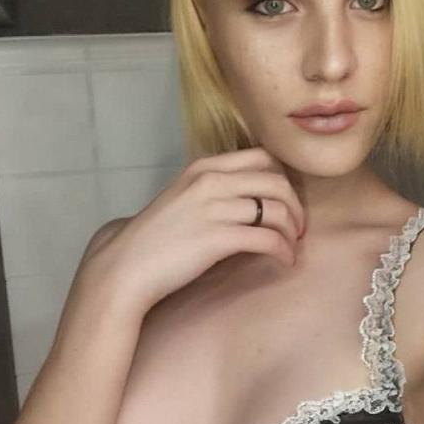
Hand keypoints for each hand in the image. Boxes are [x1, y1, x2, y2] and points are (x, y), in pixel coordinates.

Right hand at [77, 146, 305, 316]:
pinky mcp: (217, 239)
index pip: (263, 157)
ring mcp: (213, 209)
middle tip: (297, 228)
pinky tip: (284, 260)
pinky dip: (283, 250)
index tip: (286, 202)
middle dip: (295, 206)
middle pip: (277, 182)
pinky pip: (267, 238)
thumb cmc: (155, 238)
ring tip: (291, 246)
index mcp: (203, 168)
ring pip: (276, 210)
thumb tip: (251, 197)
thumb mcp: (183, 198)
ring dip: (292, 230)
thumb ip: (214, 190)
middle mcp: (210, 181)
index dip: (283, 179)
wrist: (126, 265)